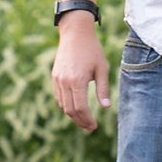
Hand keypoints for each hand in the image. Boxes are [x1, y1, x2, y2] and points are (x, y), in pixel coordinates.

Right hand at [50, 16, 110, 131]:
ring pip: (63, 105)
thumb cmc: (92, 49)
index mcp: (77, 81)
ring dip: (73, 115)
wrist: (75, 33)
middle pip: (70, 110)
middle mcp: (65, 82)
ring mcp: (57, 79)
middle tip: (90, 128)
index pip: (81, 108)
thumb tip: (106, 107)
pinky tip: (76, 108)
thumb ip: (103, 89)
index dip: (87, 120)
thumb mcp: (102, 68)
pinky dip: (66, 105)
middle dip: (80, 121)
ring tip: (84, 120)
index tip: (94, 127)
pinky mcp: (55, 76)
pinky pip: (59, 96)